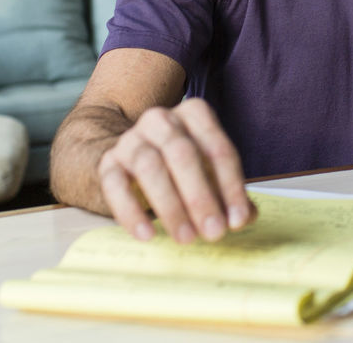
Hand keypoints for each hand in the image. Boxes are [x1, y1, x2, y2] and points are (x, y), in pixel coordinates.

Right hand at [97, 98, 255, 242]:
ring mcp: (131, 139)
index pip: (218, 149)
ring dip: (171, 206)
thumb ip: (229, 192)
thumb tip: (245, 216)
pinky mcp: (108, 162)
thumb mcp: (208, 172)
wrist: (128, 159)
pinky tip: (147, 234)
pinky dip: (131, 212)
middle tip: (213, 232)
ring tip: (186, 237)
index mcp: (194, 114)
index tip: (238, 220)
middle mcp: (161, 120)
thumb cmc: (178, 166)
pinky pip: (115, 185)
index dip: (231, 187)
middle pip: (183, 154)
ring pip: (149, 167)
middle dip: (201, 196)